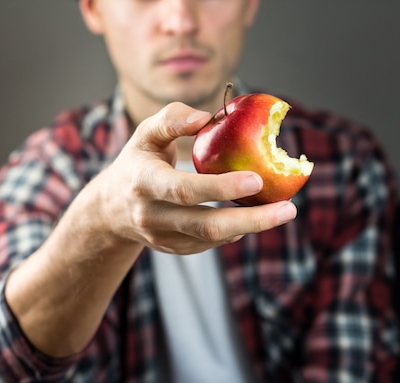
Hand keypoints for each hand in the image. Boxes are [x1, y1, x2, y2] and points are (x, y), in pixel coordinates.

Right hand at [74, 102, 297, 254]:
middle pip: (204, 225)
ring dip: (251, 227)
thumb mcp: (145, 134)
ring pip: (211, 239)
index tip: (257, 180)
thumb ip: (172, 118)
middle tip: (288, 209)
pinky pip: (209, 244)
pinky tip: (253, 218)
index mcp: (143, 182)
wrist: (111, 208)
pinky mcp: (173, 249)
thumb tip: (207, 117)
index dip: (220, 188)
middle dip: (250, 220)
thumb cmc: (138, 162)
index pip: (183, 189)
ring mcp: (162, 237)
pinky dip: (234, 232)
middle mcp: (151, 215)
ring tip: (284, 212)